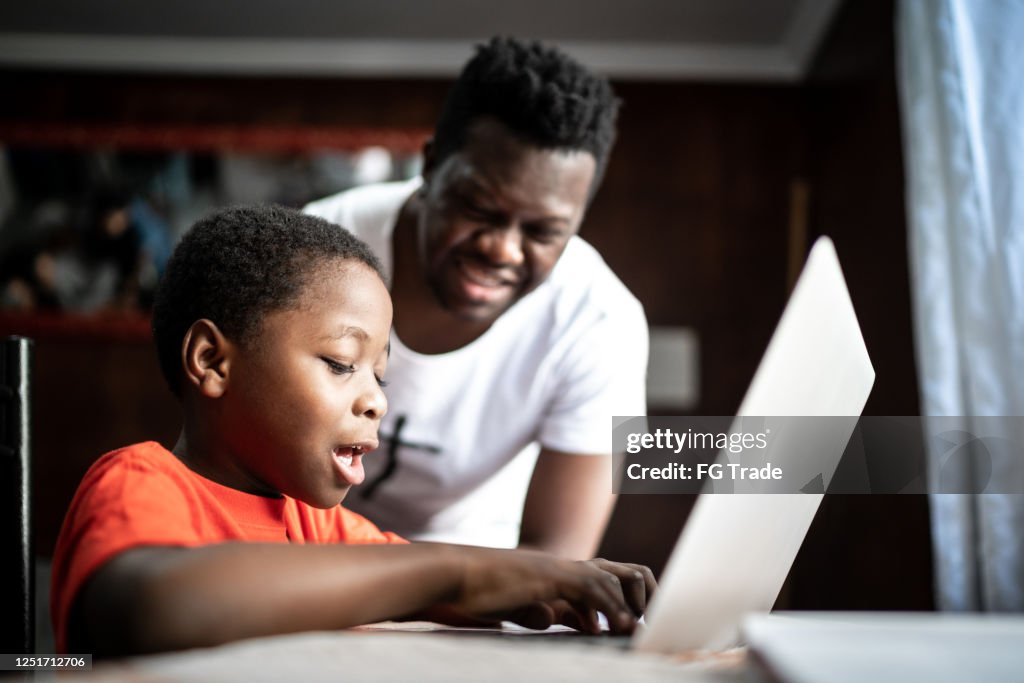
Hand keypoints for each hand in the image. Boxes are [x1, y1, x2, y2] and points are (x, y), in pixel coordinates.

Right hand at [450, 548, 655, 633]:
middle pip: (625, 572)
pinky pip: (587, 589)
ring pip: (611, 580)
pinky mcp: (549, 577)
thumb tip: (562, 620)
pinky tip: (604, 630)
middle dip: (644, 598)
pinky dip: (603, 610)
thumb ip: (545, 612)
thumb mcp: (521, 606)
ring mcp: (559, 569)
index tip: (637, 625)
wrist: (456, 574)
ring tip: (631, 633)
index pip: (611, 579)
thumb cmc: (482, 590)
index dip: (630, 599)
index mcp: (563, 573)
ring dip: (627, 608)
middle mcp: (567, 567)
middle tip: (645, 627)